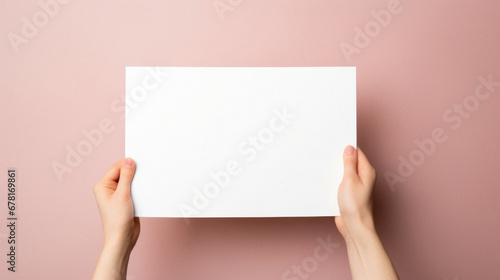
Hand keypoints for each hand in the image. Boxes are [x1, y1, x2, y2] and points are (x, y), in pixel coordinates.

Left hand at [93, 158, 139, 279]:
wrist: (122, 239)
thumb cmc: (117, 220)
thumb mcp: (123, 195)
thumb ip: (126, 177)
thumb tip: (129, 161)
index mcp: (102, 186)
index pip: (116, 168)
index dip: (127, 164)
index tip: (139, 160)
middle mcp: (108, 190)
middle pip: (123, 174)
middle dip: (134, 172)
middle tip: (145, 169)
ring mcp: (117, 195)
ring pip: (130, 182)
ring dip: (138, 181)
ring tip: (146, 180)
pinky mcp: (126, 201)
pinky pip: (134, 190)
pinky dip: (140, 189)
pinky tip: (146, 189)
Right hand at [335, 145, 375, 237]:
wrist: (354, 227)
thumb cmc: (355, 206)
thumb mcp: (350, 180)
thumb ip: (349, 163)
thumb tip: (349, 148)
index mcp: (367, 171)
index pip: (357, 152)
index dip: (346, 146)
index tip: (335, 141)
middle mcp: (363, 177)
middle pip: (351, 161)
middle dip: (339, 157)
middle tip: (327, 152)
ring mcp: (356, 186)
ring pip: (345, 171)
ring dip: (336, 169)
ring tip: (325, 166)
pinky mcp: (349, 193)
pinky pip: (341, 181)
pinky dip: (334, 179)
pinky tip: (326, 180)